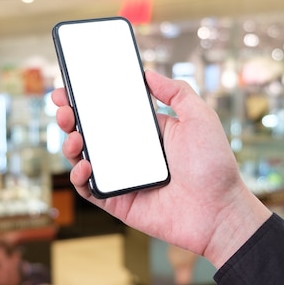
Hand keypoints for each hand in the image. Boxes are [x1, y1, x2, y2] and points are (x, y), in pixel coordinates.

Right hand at [52, 70, 271, 267]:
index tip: (70, 87)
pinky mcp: (118, 202)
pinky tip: (86, 165)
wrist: (220, 211)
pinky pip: (90, 189)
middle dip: (71, 118)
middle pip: (91, 133)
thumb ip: (176, 92)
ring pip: (85, 159)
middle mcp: (132, 153)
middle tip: (64, 107)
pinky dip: (79, 176)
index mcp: (147, 133)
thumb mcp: (200, 117)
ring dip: (71, 145)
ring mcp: (123, 177)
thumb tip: (147, 73)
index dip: (88, 99)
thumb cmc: (214, 164)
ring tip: (74, 135)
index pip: (110, 112)